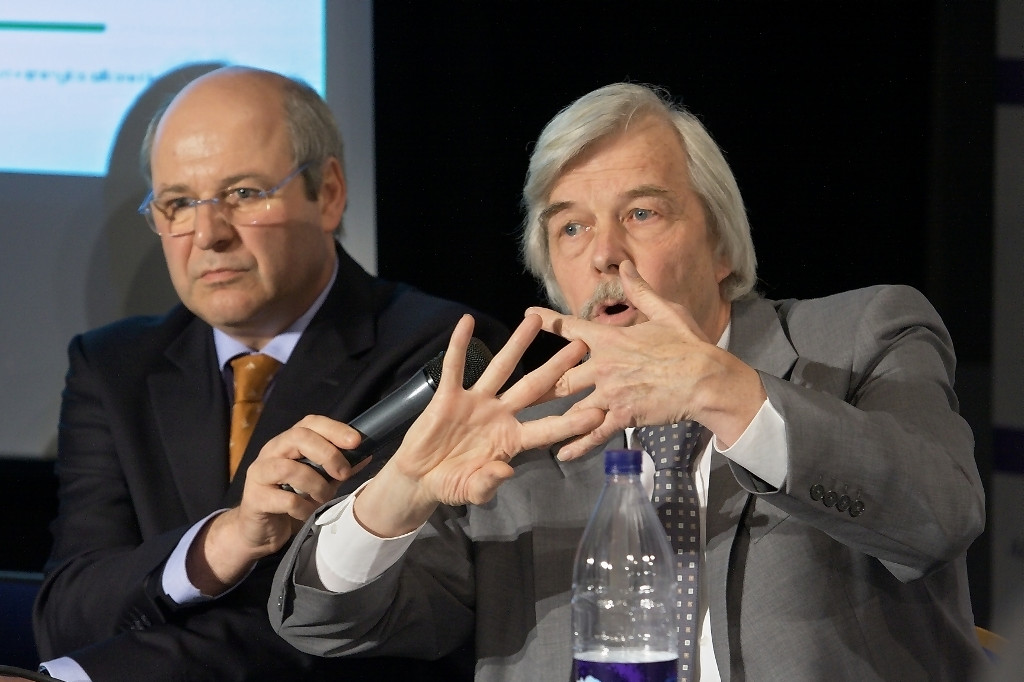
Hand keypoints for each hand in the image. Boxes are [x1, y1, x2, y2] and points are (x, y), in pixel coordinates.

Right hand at [187, 417, 369, 593]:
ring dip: (315, 484)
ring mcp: (260, 473)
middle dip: (327, 454)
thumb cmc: (292, 497)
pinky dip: (303, 508)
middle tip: (344, 473)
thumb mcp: (320, 479)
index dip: (334, 429)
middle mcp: (272, 451)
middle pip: (298, 437)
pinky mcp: (254, 498)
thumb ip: (339, 467)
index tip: (356, 442)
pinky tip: (308, 513)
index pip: (310, 422)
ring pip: (288, 468)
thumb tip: (366, 455)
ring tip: (324, 498)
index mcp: (289, 441)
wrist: (261, 529)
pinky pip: (284, 500)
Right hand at [352, 313, 605, 537]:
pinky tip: (467, 322)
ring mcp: (476, 402)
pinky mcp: (449, 396)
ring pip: (501, 368)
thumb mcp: (471, 490)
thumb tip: (506, 472)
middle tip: (581, 348)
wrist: (420, 478)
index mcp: (512, 440)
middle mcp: (500, 415)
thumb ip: (487, 484)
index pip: (547, 428)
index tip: (598, 412)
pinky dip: (459, 345)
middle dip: (557, 367)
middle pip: (534, 387)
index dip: (571, 422)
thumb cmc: (451, 484)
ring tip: (535, 320)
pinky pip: (454, 367)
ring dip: (517, 344)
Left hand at [527, 260, 765, 459]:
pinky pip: (594, 433)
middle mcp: (604, 366)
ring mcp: (611, 393)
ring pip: (573, 408)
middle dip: (539, 385)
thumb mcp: (665, 311)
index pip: (572, 327)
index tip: (528, 314)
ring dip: (553, 418)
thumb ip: (639, 291)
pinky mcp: (622, 416)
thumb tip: (626, 265)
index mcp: (610, 339)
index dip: (549, 320)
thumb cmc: (688, 345)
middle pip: (561, 377)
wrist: (706, 380)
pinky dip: (577, 444)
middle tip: (519, 392)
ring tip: (531, 427)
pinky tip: (562, 454)